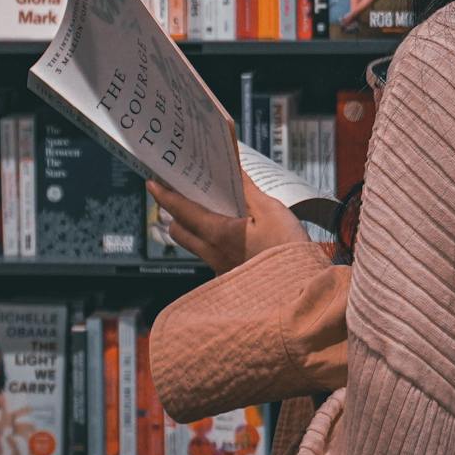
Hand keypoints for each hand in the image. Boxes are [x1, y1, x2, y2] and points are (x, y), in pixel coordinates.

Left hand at [150, 166, 308, 274]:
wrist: (302, 290)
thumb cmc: (287, 249)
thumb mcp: (271, 211)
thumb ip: (248, 188)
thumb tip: (234, 165)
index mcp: (219, 234)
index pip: (182, 211)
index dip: (165, 196)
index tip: (152, 183)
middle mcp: (213, 254)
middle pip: (180, 233)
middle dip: (173, 215)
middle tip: (175, 198)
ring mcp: (222, 270)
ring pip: (195, 247)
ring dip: (191, 230)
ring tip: (201, 214)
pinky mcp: (233, 279)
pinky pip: (211, 259)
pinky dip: (211, 244)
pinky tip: (228, 238)